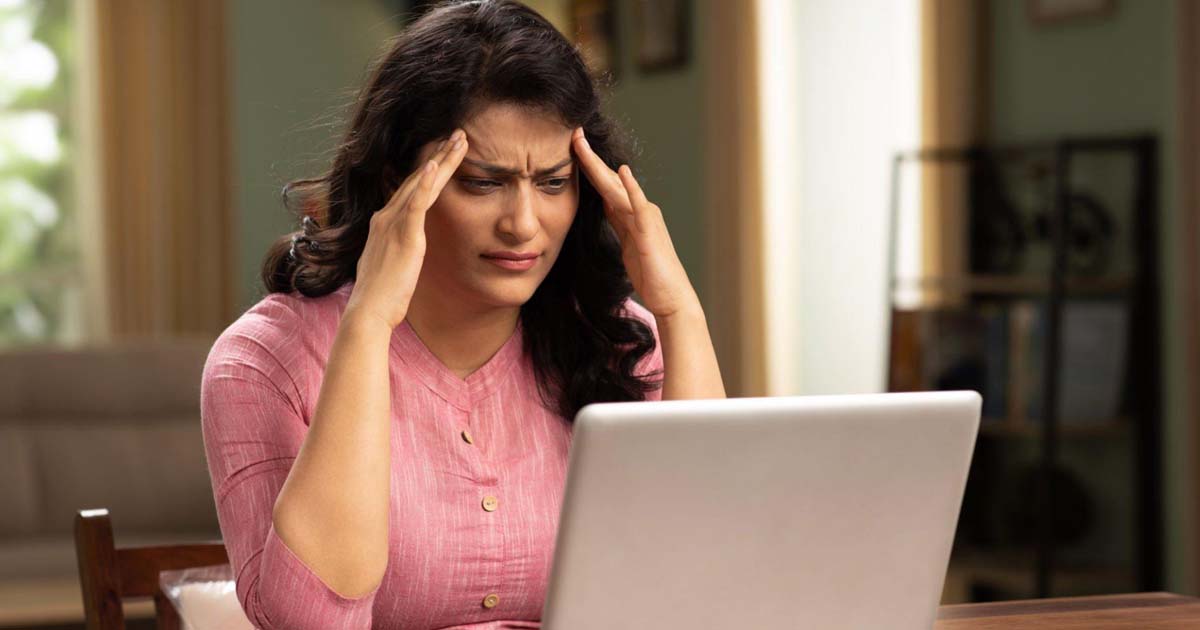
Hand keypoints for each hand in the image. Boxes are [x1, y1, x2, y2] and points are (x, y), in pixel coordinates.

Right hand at [344, 129, 468, 329]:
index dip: (428, 169)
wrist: (369, 311)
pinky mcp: (404, 235)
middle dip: (439, 154)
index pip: (410, 188)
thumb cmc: (381, 296)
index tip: (445, 153)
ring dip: (442, 159)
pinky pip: (416, 203)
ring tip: (459, 140)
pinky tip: (436, 164)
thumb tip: (405, 248)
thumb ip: (398, 249)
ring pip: (421, 183)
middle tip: (458, 134)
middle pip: (417, 178)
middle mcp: (386, 217)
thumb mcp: (390, 264)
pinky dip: (425, 182)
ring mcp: (393, 223)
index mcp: (384, 223)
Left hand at [571, 127, 696, 318]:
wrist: (670, 297)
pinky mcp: (649, 231)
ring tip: (583, 145)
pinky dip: (631, 187)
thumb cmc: (650, 273)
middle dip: (589, 158)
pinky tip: (624, 171)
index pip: (605, 184)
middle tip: (573, 134)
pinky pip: (638, 206)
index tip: (571, 147)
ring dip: (599, 166)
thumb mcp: (627, 242)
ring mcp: (646, 218)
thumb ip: (618, 221)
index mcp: (631, 213)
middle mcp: (640, 209)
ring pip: (617, 187)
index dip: (588, 166)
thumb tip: (605, 202)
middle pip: (609, 179)